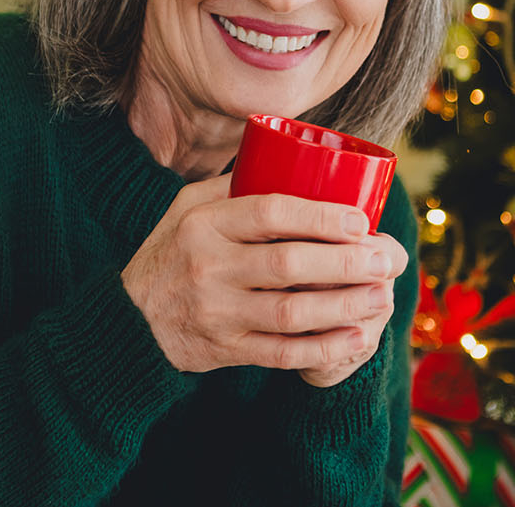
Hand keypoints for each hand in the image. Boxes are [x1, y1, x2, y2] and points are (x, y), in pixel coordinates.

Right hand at [121, 176, 406, 383]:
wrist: (128, 321)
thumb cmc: (170, 252)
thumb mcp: (185, 207)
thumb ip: (232, 186)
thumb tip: (291, 161)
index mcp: (204, 223)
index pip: (269, 212)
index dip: (320, 216)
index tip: (361, 220)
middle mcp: (210, 266)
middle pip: (289, 264)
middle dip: (347, 262)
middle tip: (387, 259)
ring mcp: (217, 312)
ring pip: (291, 312)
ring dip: (344, 306)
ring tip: (382, 296)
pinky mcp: (225, 349)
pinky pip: (282, 353)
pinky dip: (323, 348)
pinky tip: (356, 336)